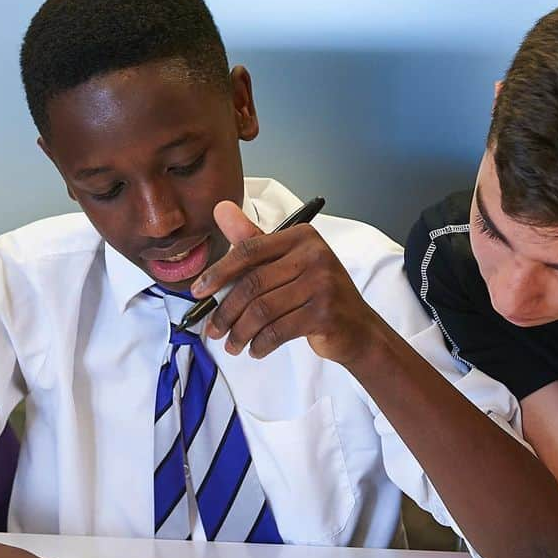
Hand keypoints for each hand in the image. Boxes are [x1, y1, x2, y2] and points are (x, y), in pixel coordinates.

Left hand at [191, 201, 374, 367]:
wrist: (359, 328)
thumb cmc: (318, 293)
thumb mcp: (287, 262)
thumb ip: (252, 240)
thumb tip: (220, 209)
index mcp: (301, 236)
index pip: (249, 250)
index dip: (218, 272)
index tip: (198, 292)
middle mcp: (314, 255)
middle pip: (252, 283)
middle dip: (226, 311)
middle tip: (212, 329)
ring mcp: (322, 284)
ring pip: (262, 310)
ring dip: (239, 332)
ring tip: (231, 344)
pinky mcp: (325, 313)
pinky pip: (277, 331)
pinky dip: (260, 343)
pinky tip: (255, 349)